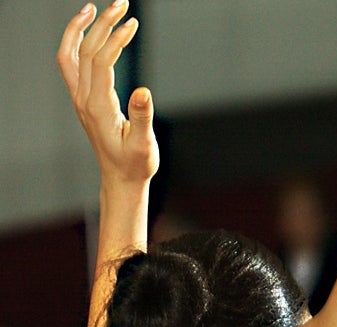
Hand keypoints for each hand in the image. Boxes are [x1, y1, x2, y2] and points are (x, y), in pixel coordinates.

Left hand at [57, 2, 157, 184]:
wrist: (120, 179)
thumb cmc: (135, 164)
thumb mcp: (143, 145)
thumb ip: (142, 118)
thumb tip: (144, 92)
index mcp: (98, 107)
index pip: (101, 62)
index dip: (116, 40)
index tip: (133, 24)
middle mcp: (84, 99)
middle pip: (85, 50)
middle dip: (102, 24)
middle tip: (122, 3)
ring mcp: (81, 97)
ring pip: (72, 54)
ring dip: (81, 28)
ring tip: (97, 8)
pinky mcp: (84, 98)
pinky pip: (72, 63)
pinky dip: (78, 42)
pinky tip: (92, 32)